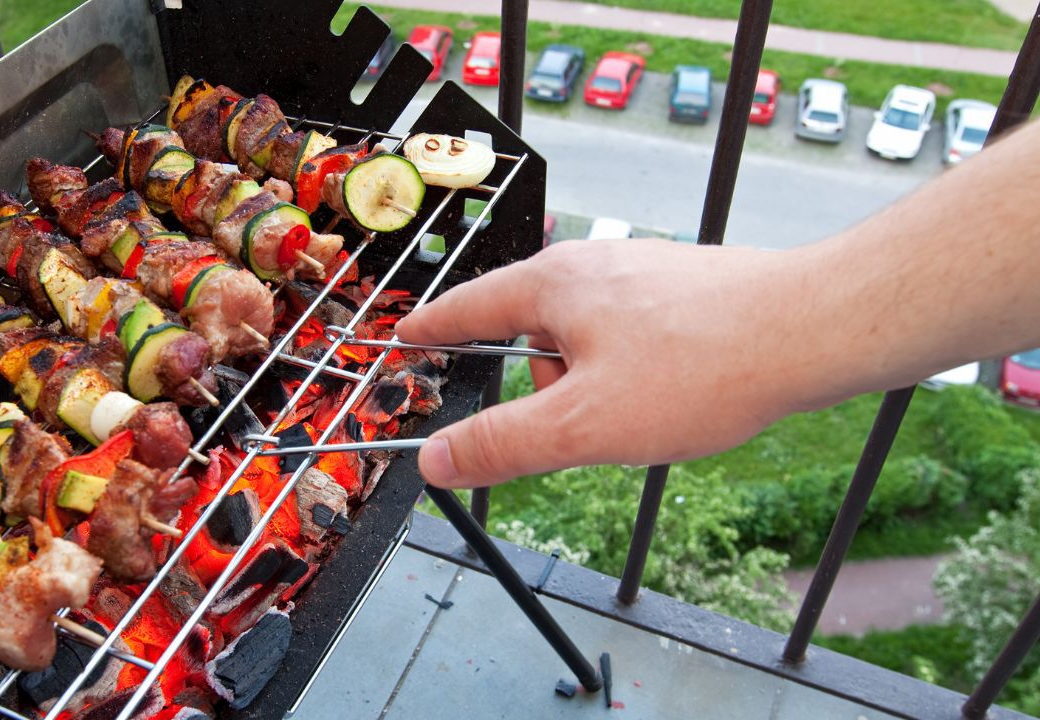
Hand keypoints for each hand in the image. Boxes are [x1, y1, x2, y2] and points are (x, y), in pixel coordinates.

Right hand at [396, 238, 802, 488]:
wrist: (812, 329)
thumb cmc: (699, 368)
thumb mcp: (583, 424)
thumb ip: (502, 445)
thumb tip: (436, 460)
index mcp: (552, 285)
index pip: (467, 307)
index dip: (432, 329)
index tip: (406, 337)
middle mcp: (591, 266)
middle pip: (530, 332)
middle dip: (546, 390)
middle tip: (584, 426)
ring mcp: (638, 273)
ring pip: (584, 342)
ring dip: (595, 387)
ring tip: (647, 412)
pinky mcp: (678, 289)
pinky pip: (627, 337)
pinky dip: (632, 374)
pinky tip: (674, 395)